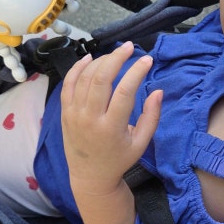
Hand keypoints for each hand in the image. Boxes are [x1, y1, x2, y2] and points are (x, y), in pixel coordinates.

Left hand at [61, 41, 162, 193]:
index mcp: (111, 128)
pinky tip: (90, 58)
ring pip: (84, 78)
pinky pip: (68, 84)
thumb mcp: (141, 143)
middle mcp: (90, 119)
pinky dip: (77, 68)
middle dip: (116, 58)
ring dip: (100, 61)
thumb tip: (158, 91)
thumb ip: (151, 117)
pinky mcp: (65, 112)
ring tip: (115, 55)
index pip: (124, 92)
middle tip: (129, 47)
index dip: (136, 72)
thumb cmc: (119, 159)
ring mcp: (74, 114)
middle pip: (101, 79)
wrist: (90, 176)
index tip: (147, 60)